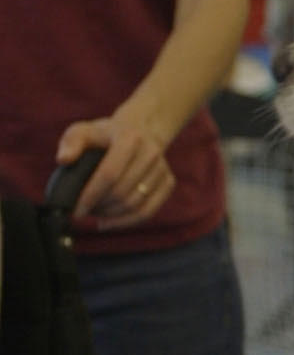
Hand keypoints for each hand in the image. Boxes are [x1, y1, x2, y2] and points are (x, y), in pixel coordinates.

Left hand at [54, 115, 176, 230]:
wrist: (139, 131)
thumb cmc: (104, 135)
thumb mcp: (83, 131)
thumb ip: (71, 143)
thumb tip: (64, 160)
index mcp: (130, 138)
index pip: (110, 174)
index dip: (91, 195)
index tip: (76, 209)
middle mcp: (151, 153)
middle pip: (123, 192)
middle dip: (101, 208)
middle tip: (83, 212)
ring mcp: (162, 169)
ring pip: (136, 205)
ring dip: (112, 216)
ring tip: (95, 215)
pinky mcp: (168, 182)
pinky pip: (149, 211)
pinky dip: (127, 222)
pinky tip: (110, 223)